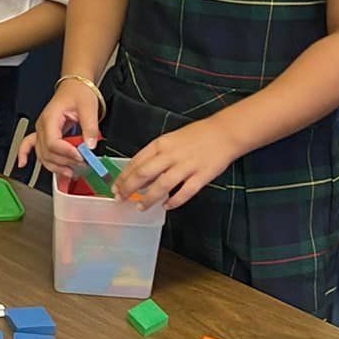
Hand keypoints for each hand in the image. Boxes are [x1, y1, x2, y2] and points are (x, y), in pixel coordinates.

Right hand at [21, 81, 99, 177]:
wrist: (74, 87)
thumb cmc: (78, 93)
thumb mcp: (88, 107)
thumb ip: (90, 128)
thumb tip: (90, 146)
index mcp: (50, 118)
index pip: (53, 142)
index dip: (66, 153)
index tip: (81, 156)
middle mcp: (42, 126)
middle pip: (47, 152)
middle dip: (65, 161)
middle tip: (83, 163)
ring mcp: (41, 131)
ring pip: (42, 155)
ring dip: (55, 166)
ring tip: (70, 171)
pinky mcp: (44, 134)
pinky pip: (29, 145)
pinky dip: (24, 154)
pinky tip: (22, 163)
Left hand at [114, 116, 241, 210]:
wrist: (224, 132)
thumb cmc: (196, 136)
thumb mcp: (170, 140)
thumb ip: (155, 155)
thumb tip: (139, 174)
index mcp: (161, 144)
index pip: (136, 161)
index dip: (123, 176)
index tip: (115, 187)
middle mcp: (171, 155)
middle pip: (144, 174)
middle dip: (129, 188)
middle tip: (120, 199)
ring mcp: (187, 166)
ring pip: (162, 185)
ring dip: (149, 198)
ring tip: (140, 206)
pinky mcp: (202, 176)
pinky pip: (185, 192)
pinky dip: (174, 201)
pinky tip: (166, 206)